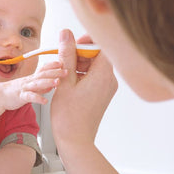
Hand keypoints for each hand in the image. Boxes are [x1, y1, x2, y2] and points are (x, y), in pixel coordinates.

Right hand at [2, 61, 66, 109]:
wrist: (0, 96)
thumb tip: (54, 83)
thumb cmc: (16, 91)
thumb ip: (43, 85)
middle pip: (43, 74)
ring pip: (37, 84)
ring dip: (48, 82)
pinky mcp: (20, 96)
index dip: (53, 65)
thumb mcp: (31, 86)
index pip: (43, 69)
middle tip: (66, 71)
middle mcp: (29, 81)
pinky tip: (45, 101)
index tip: (63, 62)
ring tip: (57, 82)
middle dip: (55, 72)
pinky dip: (37, 98)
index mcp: (33, 78)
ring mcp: (25, 88)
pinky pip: (29, 97)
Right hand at [51, 29, 117, 146]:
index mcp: (103, 75)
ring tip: (64, 75)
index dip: (85, 42)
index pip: (101, 46)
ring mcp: (107, 88)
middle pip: (98, 55)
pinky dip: (82, 75)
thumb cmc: (69, 116)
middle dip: (79, 54)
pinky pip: (94, 77)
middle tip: (63, 61)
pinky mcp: (103, 95)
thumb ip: (67, 55)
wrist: (75, 140)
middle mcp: (110, 80)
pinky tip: (69, 83)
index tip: (71, 45)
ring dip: (79, 65)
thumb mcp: (64, 81)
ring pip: (95, 66)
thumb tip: (66, 34)